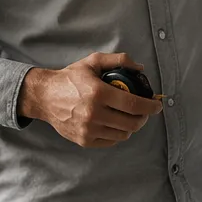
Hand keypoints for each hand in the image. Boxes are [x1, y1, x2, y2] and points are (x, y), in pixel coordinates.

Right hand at [19, 52, 163, 147]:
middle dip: (144, 117)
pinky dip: (118, 133)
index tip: (157, 105)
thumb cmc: (70, 78)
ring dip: (132, 126)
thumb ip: (118, 60)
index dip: (150, 106)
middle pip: (132, 123)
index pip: (133, 104)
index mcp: (98, 92)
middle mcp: (94, 113)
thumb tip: (140, 68)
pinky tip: (116, 123)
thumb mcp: (93, 61)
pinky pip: (111, 141)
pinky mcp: (84, 140)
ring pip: (123, 134)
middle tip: (145, 111)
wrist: (45, 96)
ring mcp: (88, 129)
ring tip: (130, 117)